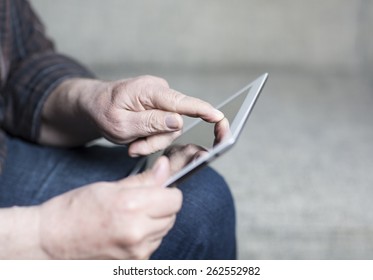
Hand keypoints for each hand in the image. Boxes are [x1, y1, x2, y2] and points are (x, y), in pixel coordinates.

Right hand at [39, 156, 181, 258]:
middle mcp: (138, 231)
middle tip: (140, 202)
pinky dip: (146, 237)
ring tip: (129, 218)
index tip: (159, 189)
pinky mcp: (134, 264)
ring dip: (155, 222)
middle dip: (162, 206)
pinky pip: (152, 245)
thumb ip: (144, 179)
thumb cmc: (74, 210)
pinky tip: (126, 231)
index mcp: (132, 206)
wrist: (50, 241)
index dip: (168, 192)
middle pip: (172, 215)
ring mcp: (137, 251)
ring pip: (164, 231)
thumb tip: (165, 167)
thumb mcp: (110, 187)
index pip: (175, 199)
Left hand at [80, 75, 223, 155]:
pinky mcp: (160, 110)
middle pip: (176, 123)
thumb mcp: (121, 123)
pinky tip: (135, 140)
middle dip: (157, 140)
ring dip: (151, 142)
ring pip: (170, 130)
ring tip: (131, 144)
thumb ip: (151, 122)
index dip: (203, 111)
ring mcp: (161, 101)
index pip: (182, 102)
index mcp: (149, 91)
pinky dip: (150, 139)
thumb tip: (179, 121)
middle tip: (134, 148)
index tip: (220, 118)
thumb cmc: (103, 111)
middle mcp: (160, 93)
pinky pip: (164, 129)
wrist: (94, 105)